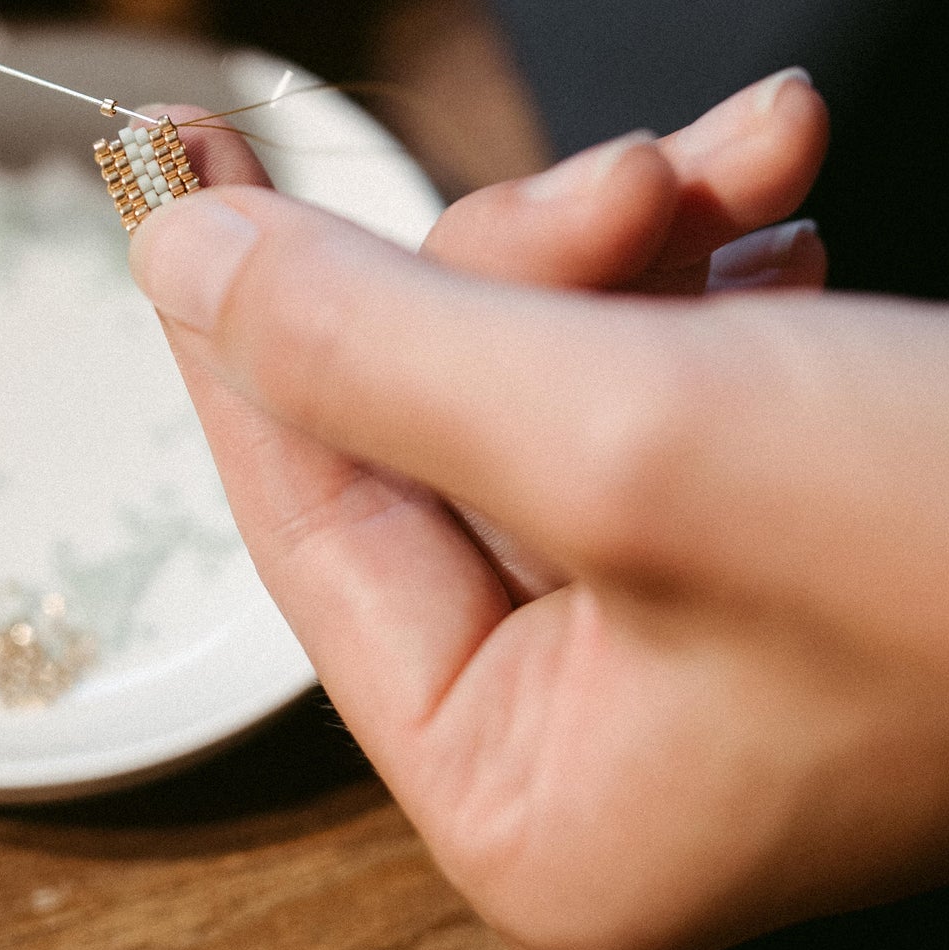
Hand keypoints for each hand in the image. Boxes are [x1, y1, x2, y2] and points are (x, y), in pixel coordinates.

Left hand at [130, 70, 948, 949]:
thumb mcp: (625, 427)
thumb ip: (369, 343)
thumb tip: (185, 260)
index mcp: (522, 785)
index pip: (304, 513)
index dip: (235, 325)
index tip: (171, 171)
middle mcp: (587, 724)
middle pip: (432, 424)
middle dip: (513, 263)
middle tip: (624, 172)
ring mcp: (677, 624)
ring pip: (542, 367)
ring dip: (624, 239)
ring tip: (742, 164)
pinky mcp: (764, 525)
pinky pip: (656, 358)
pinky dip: (705, 260)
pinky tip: (777, 198)